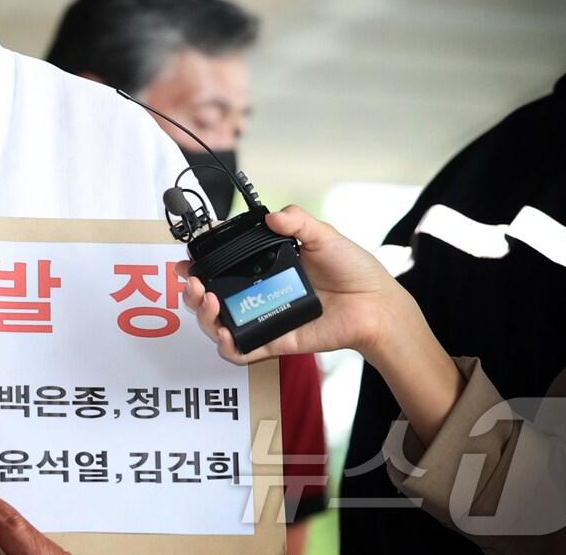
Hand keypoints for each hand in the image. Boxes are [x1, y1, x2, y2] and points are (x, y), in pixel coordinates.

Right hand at [181, 204, 414, 364]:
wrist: (376, 305)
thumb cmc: (353, 270)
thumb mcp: (324, 236)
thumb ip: (297, 221)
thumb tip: (272, 215)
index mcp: (265, 265)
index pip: (223, 264)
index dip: (200, 262)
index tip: (189, 259)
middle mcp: (259, 292)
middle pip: (210, 296)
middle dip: (192, 291)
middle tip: (196, 284)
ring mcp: (264, 317)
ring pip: (219, 323)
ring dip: (203, 315)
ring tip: (210, 302)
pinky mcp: (274, 340)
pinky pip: (243, 350)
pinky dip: (227, 346)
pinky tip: (225, 334)